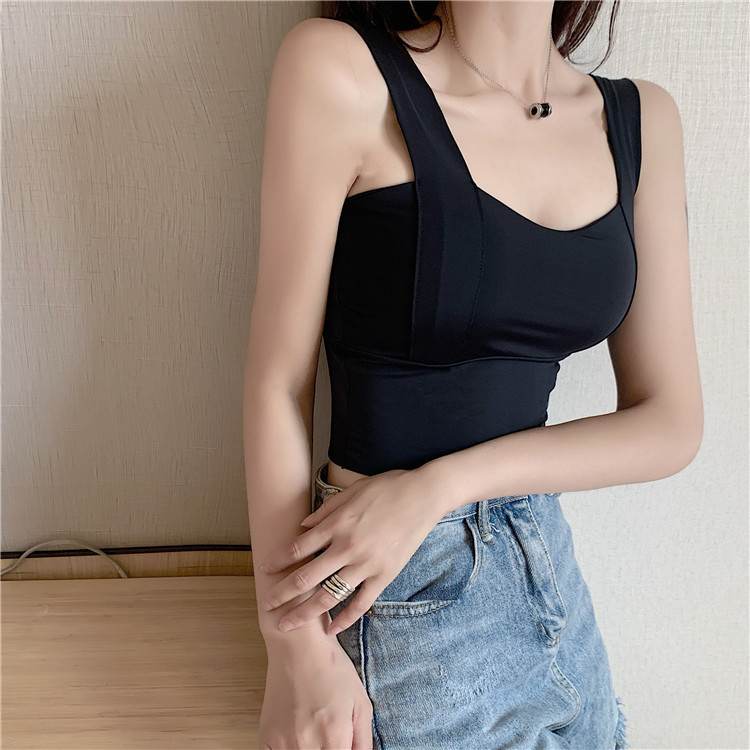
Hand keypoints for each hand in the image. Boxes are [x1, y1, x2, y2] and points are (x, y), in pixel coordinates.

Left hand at [257, 468, 446, 635]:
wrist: (423, 495)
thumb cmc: (387, 488)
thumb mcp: (351, 492)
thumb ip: (325, 512)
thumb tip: (303, 527)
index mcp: (336, 525)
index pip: (297, 549)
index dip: (277, 561)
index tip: (264, 569)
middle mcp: (346, 547)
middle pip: (306, 577)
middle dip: (282, 594)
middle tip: (265, 605)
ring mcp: (366, 564)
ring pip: (329, 596)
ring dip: (305, 613)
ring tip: (288, 625)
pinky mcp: (385, 575)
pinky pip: (361, 603)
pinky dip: (345, 619)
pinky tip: (332, 629)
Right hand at [260, 636, 372, 749]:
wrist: (299, 645)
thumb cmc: (332, 669)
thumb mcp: (360, 703)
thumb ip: (364, 742)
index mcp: (334, 735)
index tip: (342, 746)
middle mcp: (306, 743)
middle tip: (330, 739)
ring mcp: (283, 741)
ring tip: (315, 736)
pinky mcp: (266, 737)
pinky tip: (297, 741)